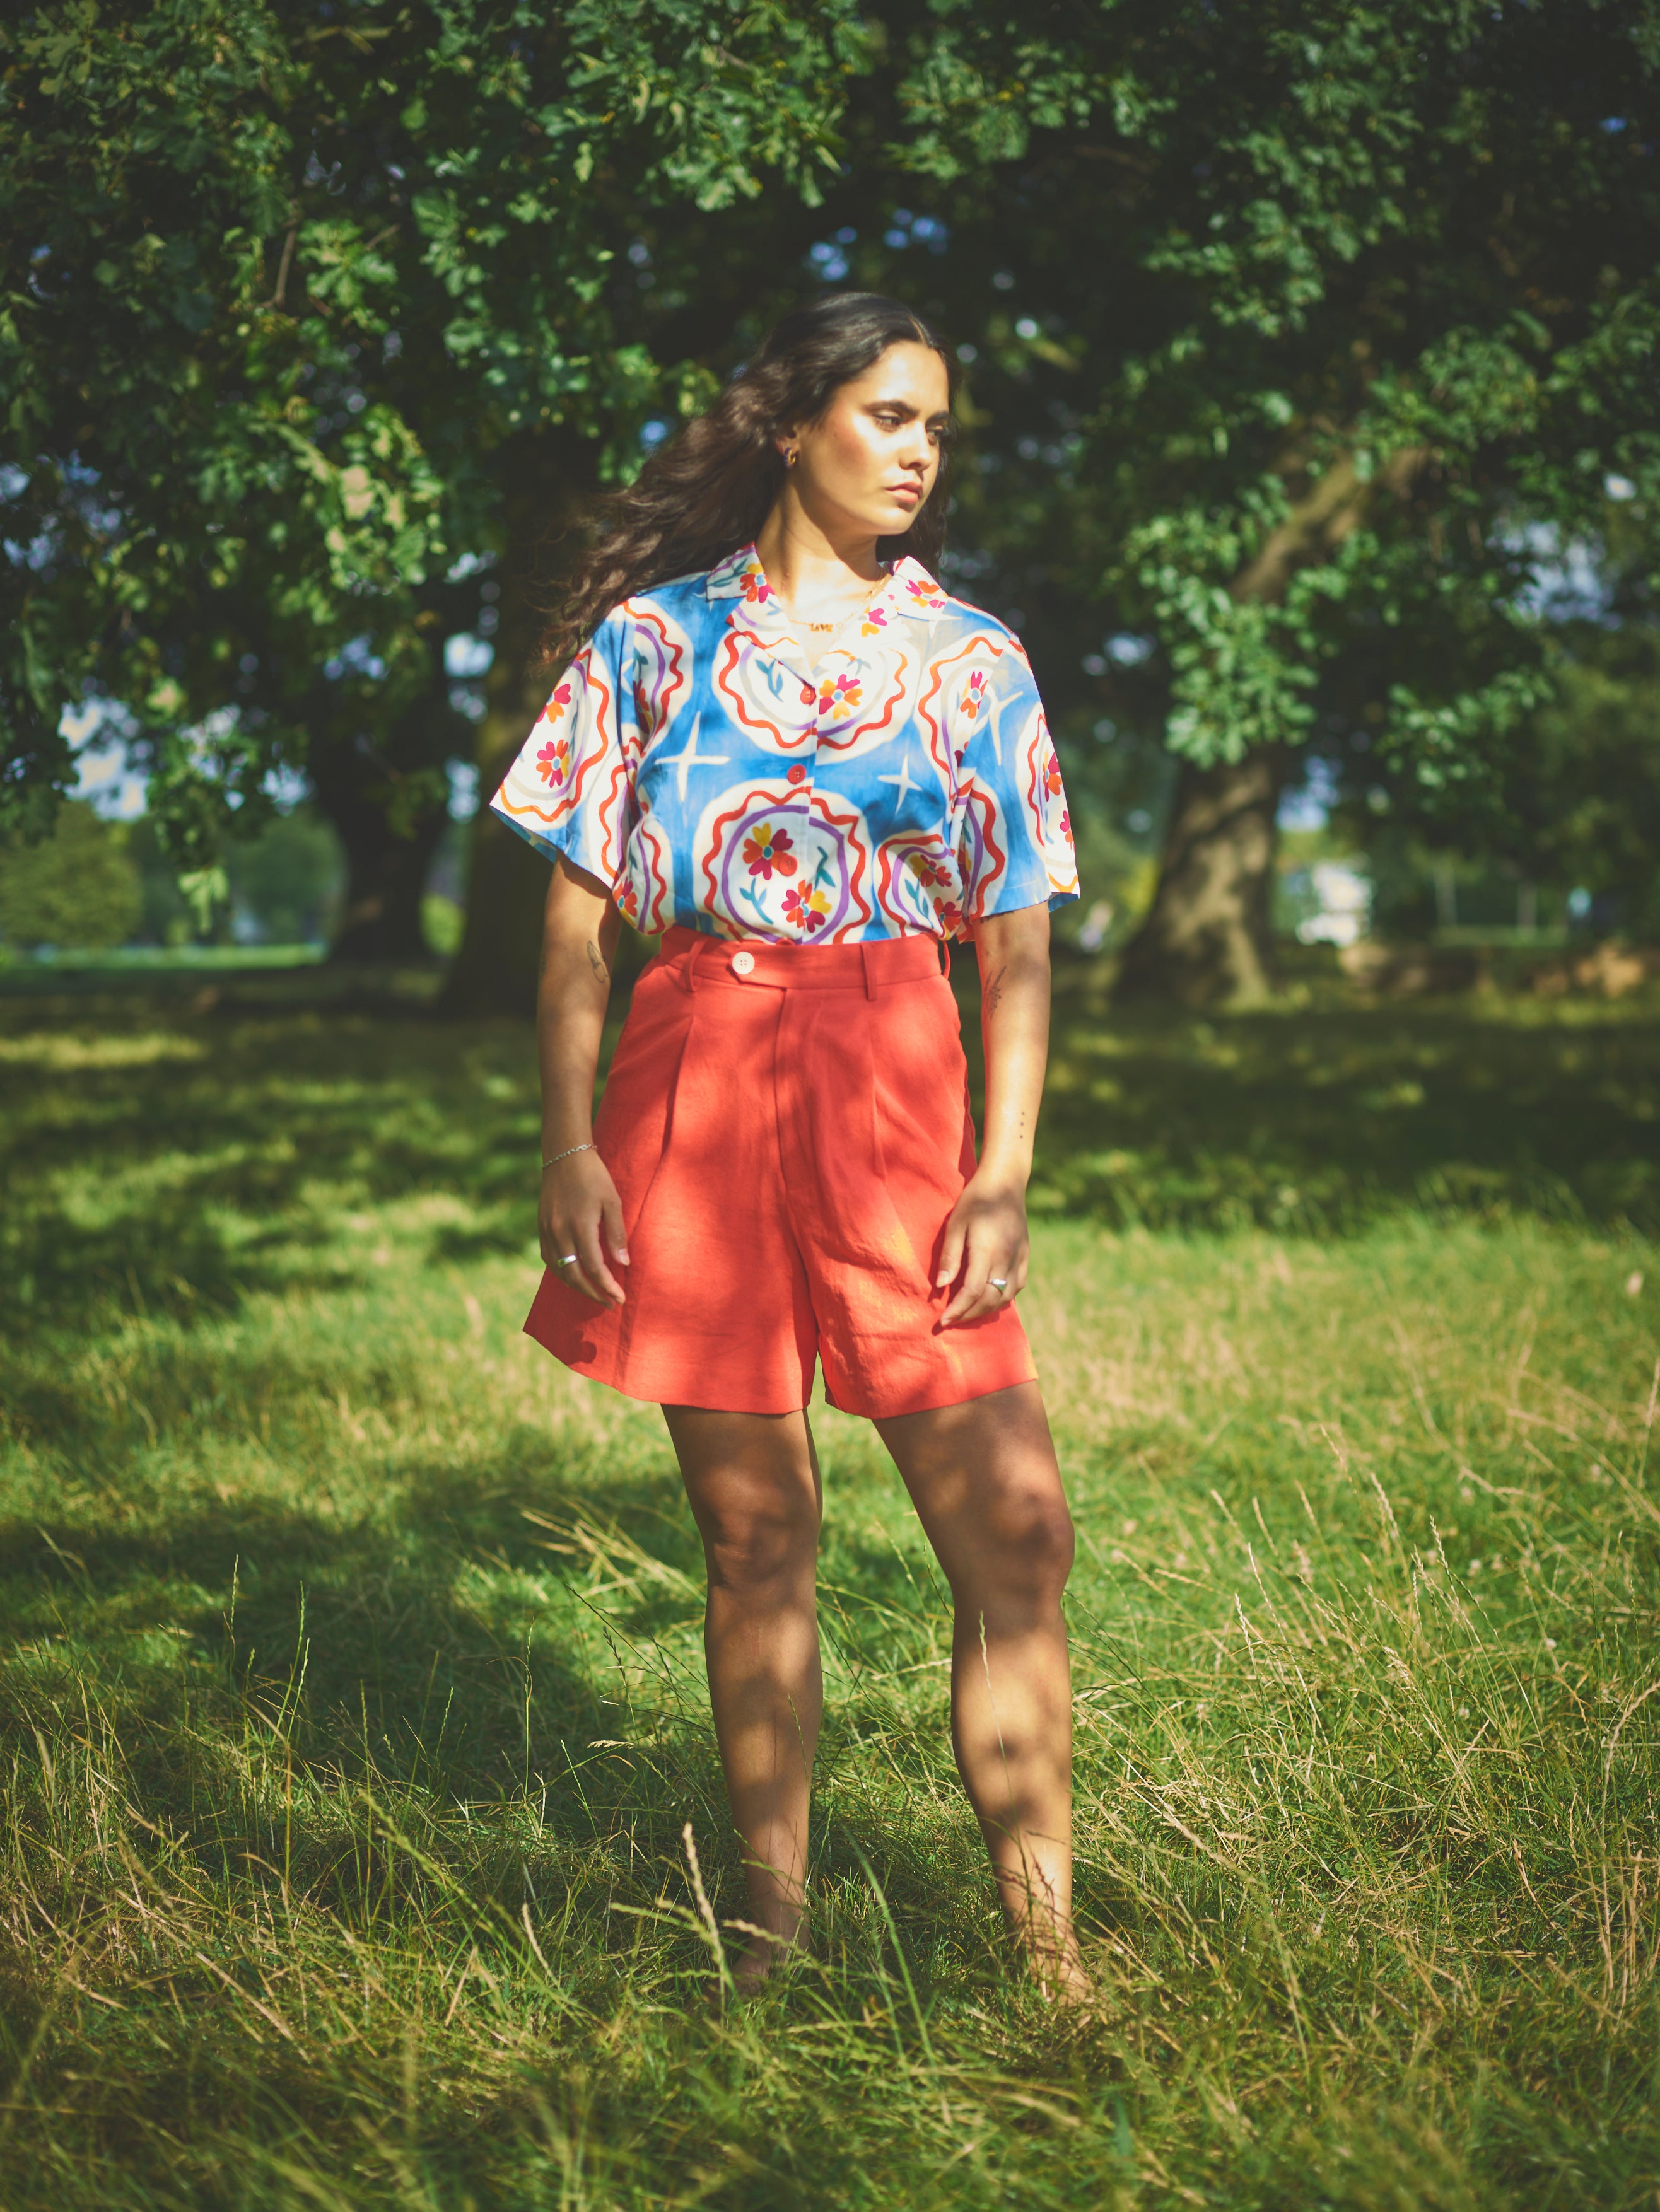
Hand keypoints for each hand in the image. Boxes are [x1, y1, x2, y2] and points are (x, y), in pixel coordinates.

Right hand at [540, 1148, 628, 1304]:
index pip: (594, 1267)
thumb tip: (623, 1264)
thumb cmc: (594, 1176)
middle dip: (593, 1293)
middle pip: (575, 1275)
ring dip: (577, 1286)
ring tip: (594, 1294)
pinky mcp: (541, 1227)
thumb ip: (616, 1234)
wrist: (564, 1155)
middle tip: (609, 1304)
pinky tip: (574, 1276)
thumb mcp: (612, 1201)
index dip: (607, 1286)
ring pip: (560, 1270)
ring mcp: (547, 1230)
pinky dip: (562, 1272)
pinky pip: (549, 1259)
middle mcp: (560, 1231)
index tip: (619, 1298)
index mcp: (580, 1225)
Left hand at [936, 1167, 1028, 1326]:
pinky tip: (988, 1300)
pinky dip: (1001, 1299)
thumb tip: (941, 1286)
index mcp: (988, 1250)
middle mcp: (1007, 1258)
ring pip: (1005, 1297)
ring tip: (966, 1314)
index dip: (958, 1310)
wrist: (1005, 1183)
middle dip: (969, 1315)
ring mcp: (1020, 1258)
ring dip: (985, 1310)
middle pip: (990, 1299)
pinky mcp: (1025, 1256)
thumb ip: (950, 1257)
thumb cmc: (975, 1201)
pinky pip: (1016, 1287)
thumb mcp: (955, 1224)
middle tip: (951, 1321)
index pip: (973, 1291)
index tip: (942, 1321)